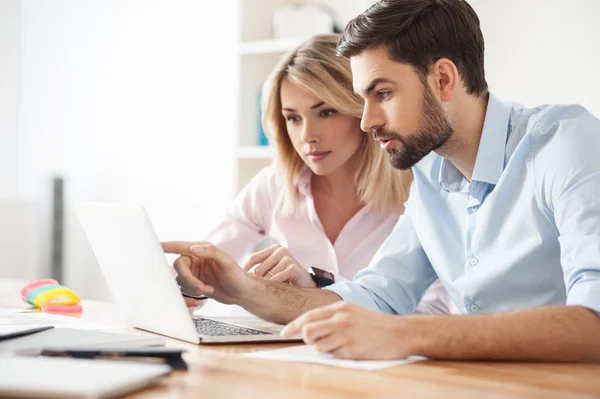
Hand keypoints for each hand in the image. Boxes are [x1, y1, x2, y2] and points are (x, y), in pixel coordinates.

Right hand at [162, 241, 252, 305]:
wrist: (241, 292)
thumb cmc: (237, 275)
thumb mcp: (226, 261)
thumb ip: (210, 252)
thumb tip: (193, 248)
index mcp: (201, 250)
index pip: (179, 247)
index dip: (166, 246)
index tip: (154, 246)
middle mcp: (194, 260)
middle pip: (178, 267)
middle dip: (189, 279)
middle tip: (201, 287)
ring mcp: (193, 273)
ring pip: (180, 281)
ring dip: (192, 289)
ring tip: (208, 290)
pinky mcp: (193, 285)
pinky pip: (182, 290)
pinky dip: (190, 296)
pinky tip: (203, 296)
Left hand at [242, 245, 315, 287]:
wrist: (306, 286)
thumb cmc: (286, 279)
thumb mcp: (271, 270)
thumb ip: (260, 269)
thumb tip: (238, 274)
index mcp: (274, 249)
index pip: (254, 258)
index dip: (245, 269)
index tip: (238, 280)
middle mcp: (281, 250)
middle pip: (259, 268)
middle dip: (257, 281)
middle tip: (257, 290)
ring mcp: (288, 258)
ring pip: (268, 274)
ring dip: (267, 284)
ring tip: (271, 289)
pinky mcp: (294, 267)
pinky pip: (277, 278)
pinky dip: (276, 285)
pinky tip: (279, 289)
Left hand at [281, 302, 415, 359]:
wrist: (401, 333)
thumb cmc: (376, 324)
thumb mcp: (353, 311)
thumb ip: (333, 316)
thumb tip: (309, 328)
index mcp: (340, 307)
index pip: (308, 316)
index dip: (293, 326)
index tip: (283, 333)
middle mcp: (341, 319)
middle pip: (308, 332)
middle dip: (308, 339)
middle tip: (317, 341)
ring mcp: (346, 334)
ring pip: (318, 346)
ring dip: (325, 349)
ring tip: (341, 345)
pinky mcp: (352, 350)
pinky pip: (334, 356)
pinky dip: (338, 355)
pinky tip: (352, 349)